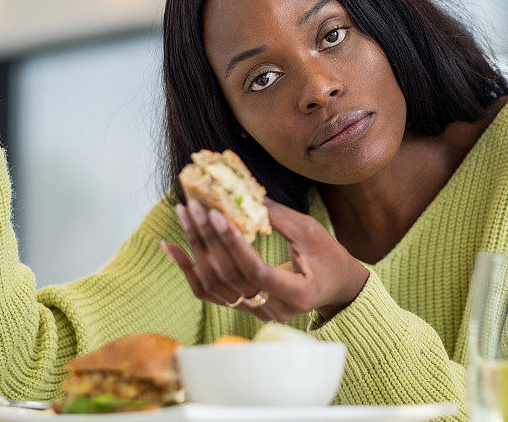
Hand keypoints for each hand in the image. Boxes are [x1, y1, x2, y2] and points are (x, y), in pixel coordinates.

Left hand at [161, 197, 369, 322]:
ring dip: (195, 249)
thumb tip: (241, 195)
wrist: (336, 286)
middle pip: (229, 278)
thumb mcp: (311, 231)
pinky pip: (209, 292)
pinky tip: (171, 246)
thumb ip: (277, 217)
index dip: (233, 243)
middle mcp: (274, 310)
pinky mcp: (244, 308)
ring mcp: (257, 314)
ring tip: (184, 216)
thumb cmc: (329, 256)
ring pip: (214, 285)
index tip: (217, 213)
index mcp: (298, 294)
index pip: (257, 271)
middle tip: (193, 205)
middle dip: (208, 239)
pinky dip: (188, 268)